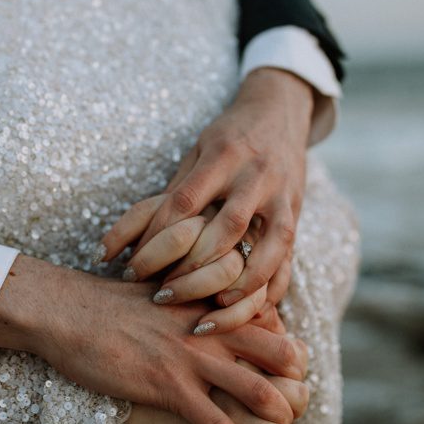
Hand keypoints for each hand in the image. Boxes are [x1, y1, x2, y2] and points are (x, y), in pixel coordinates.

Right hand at [0, 256, 306, 423]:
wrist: (64, 310)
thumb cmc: (106, 302)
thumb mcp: (161, 290)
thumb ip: (194, 301)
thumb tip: (209, 312)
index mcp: (212, 303)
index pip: (273, 323)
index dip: (289, 353)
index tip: (288, 373)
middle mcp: (211, 329)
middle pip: (282, 358)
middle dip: (295, 386)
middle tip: (291, 409)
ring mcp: (191, 357)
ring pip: (259, 393)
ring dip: (277, 423)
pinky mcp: (167, 385)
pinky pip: (217, 422)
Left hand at [101, 67, 312, 328]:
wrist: (281, 111)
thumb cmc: (225, 137)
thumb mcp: (194, 152)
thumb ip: (171, 193)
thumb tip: (124, 241)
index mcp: (222, 157)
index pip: (184, 203)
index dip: (157, 239)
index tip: (132, 268)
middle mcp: (255, 177)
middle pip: (226, 229)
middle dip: (193, 268)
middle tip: (162, 296)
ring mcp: (283, 197)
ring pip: (268, 246)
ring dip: (238, 284)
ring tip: (209, 313)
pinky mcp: (298, 213)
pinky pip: (290, 257)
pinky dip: (270, 286)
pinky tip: (249, 310)